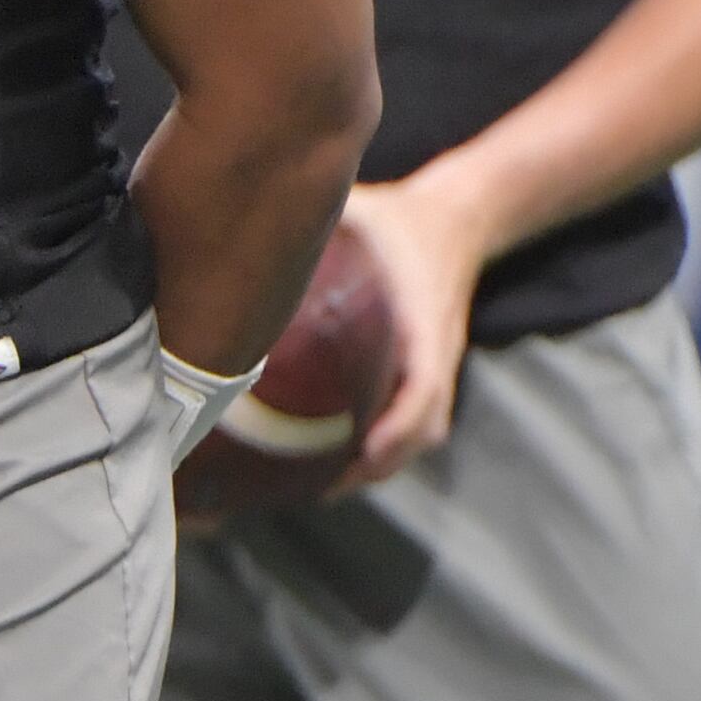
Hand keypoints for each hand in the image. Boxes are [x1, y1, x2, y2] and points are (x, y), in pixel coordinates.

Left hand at [331, 169, 493, 488]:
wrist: (454, 220)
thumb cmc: (394, 220)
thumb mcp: (359, 210)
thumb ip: (314, 217)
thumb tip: (246, 211)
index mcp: (424, 322)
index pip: (422, 386)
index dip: (398, 425)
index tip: (364, 452)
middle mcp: (434, 358)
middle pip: (416, 430)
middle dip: (369, 467)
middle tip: (308, 489)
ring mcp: (431, 372)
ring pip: (410, 438)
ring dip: (367, 468)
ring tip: (303, 490)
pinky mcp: (421, 378)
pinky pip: (403, 426)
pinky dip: (371, 452)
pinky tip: (318, 465)